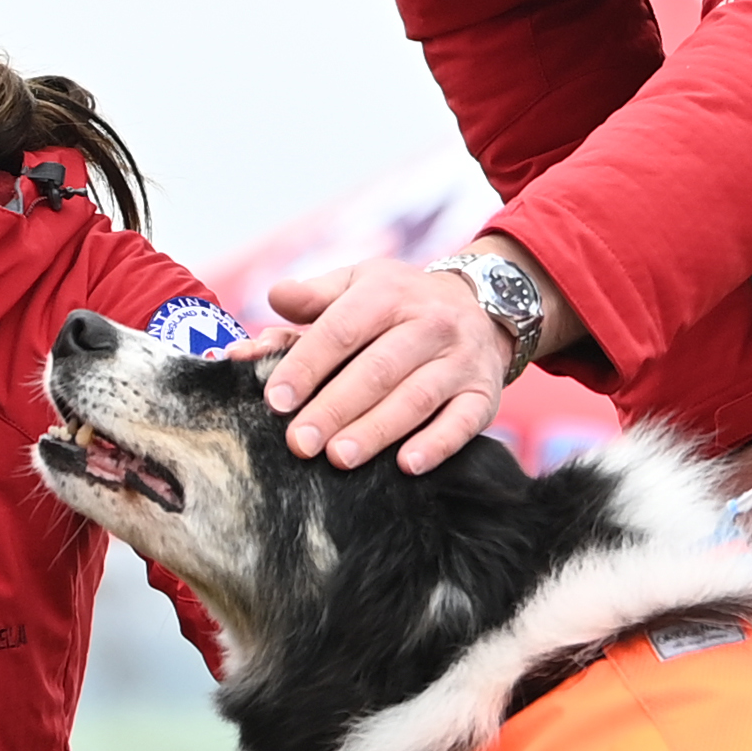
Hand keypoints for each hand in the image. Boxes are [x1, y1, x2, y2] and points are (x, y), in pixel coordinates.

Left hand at [258, 239, 573, 472]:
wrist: (482, 306)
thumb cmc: (400, 304)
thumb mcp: (357, 285)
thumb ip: (310, 299)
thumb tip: (268, 306)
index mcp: (387, 294)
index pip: (341, 330)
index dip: (306, 366)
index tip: (276, 400)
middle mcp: (429, 323)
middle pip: (377, 370)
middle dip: (334, 408)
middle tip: (300, 442)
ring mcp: (460, 360)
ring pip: (416, 398)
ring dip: (376, 430)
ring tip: (340, 458)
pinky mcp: (483, 394)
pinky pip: (463, 421)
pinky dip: (436, 444)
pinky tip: (407, 465)